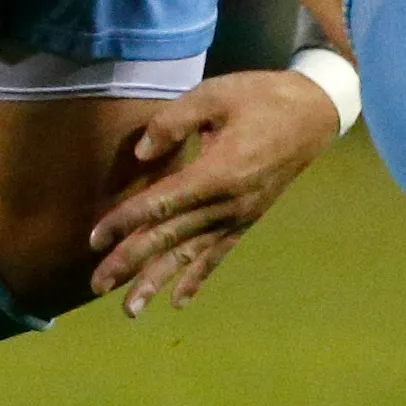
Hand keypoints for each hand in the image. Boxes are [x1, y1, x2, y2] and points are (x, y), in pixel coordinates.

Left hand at [85, 68, 343, 317]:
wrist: (311, 114)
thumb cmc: (260, 99)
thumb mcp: (214, 96)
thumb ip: (173, 122)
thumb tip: (141, 153)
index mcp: (217, 173)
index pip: (161, 205)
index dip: (125, 222)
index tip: (94, 239)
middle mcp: (226, 205)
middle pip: (170, 239)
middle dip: (131, 263)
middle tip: (97, 285)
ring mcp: (238, 217)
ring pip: (190, 256)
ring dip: (157, 282)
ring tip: (130, 310)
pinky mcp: (246, 221)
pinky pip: (217, 256)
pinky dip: (196, 279)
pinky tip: (178, 302)